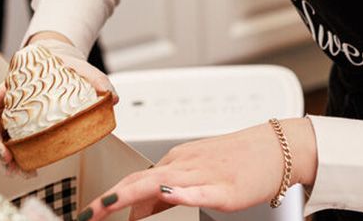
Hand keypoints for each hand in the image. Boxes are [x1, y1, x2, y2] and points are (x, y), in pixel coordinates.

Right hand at [0, 32, 116, 175]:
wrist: (62, 68)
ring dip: (6, 162)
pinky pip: (16, 150)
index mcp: (14, 86)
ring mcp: (14, 122)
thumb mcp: (78, 66)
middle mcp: (8, 106)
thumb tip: (111, 96)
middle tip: (4, 159)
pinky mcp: (24, 134)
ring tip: (20, 172)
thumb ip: (93, 78)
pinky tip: (30, 170)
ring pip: (1, 144)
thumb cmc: (63, 67)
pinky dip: (20, 163)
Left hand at [76, 118, 317, 219]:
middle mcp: (185, 164)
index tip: (86, 212)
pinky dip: (181, 191)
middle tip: (86, 214)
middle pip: (140, 180)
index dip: (109, 196)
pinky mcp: (225, 188)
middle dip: (110, 198)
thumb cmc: (239, 161)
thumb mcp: (196, 174)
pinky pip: (199, 189)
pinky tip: (167, 192)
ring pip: (161, 182)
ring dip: (132, 194)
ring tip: (107, 205)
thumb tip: (136, 211)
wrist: (276, 149)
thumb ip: (165, 194)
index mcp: (177, 160)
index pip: (134, 180)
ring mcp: (204, 174)